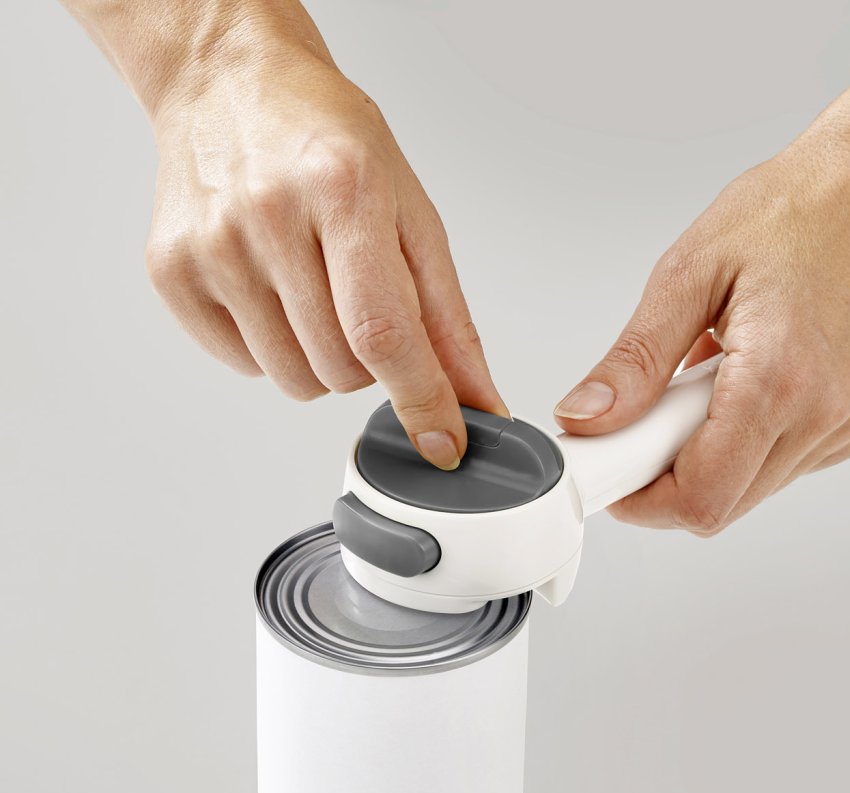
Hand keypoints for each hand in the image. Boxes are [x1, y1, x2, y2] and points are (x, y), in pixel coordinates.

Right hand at [146, 39, 504, 468]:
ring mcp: (210, 247)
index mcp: (342, 188)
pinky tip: (271, 287)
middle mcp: (267, 216)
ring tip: (314, 288)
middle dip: (372, 362)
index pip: (384, 332)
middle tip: (360, 298)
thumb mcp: (411, 213)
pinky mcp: (171, 273)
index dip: (421, 400)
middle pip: (342, 369)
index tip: (445, 445)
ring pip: (295, 381)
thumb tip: (473, 400)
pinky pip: (246, 367)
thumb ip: (447, 318)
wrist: (230, 86)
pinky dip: (274, 347)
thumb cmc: (328, 141)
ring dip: (323, 360)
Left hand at [554, 125, 849, 531]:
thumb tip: (585, 418)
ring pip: (751, 490)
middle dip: (669, 477)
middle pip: (722, 505)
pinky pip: (784, 465)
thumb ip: (635, 361)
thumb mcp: (688, 274)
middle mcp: (825, 415)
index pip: (700, 499)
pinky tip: (745, 384)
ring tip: (706, 382)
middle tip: (651, 417)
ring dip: (709, 457)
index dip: (643, 502)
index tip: (613, 473)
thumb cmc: (791, 212)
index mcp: (778, 380)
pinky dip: (747, 442)